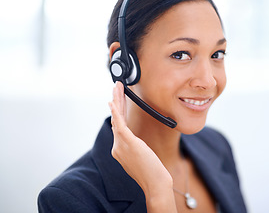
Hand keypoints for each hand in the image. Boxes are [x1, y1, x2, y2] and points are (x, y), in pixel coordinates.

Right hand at [108, 82, 176, 212]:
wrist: (155, 183)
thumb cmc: (152, 172)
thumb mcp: (142, 157)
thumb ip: (135, 147)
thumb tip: (136, 141)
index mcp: (119, 149)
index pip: (118, 125)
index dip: (117, 111)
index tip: (117, 100)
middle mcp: (116, 147)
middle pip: (115, 119)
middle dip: (116, 101)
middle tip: (116, 86)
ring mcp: (120, 145)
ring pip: (117, 118)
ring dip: (117, 100)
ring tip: (117, 86)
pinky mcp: (127, 142)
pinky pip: (119, 123)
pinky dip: (116, 111)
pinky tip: (113, 101)